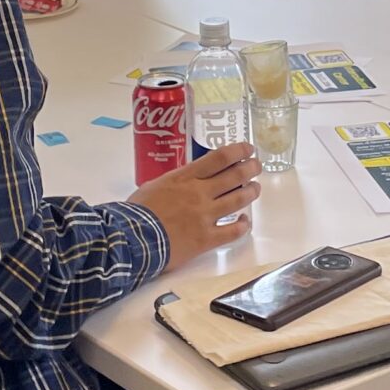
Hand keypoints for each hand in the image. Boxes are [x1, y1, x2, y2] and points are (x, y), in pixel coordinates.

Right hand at [133, 143, 261, 266]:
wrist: (132, 239)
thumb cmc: (137, 211)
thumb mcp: (153, 186)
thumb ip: (173, 182)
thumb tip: (182, 182)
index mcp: (185, 177)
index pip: (219, 158)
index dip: (238, 151)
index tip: (248, 149)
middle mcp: (200, 193)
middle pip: (234, 176)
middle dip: (250, 169)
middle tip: (257, 166)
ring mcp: (206, 216)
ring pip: (238, 200)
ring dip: (251, 192)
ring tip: (256, 188)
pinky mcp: (207, 238)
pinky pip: (233, 231)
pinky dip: (243, 225)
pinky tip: (246, 222)